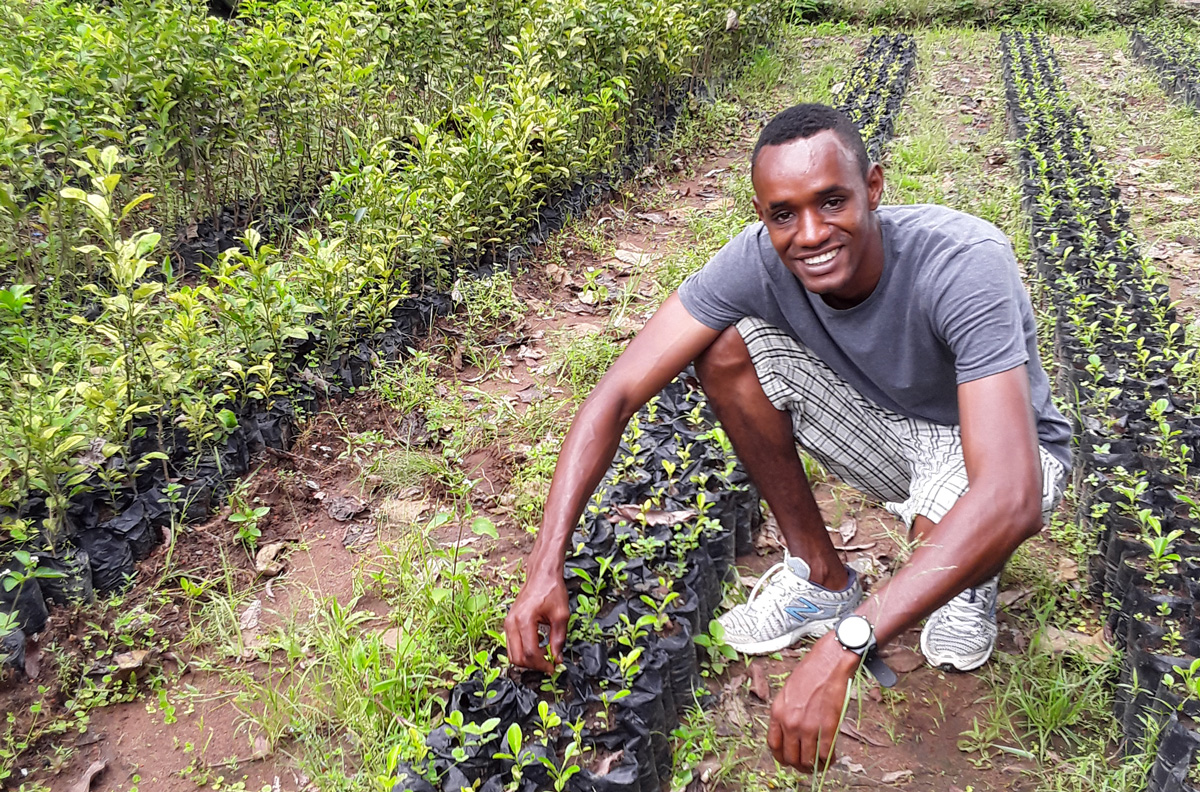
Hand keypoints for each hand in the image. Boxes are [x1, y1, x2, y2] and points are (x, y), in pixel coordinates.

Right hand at [503, 568, 568, 672]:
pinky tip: (537, 645)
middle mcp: (511, 623)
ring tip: (544, 655)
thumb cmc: (552, 590)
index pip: (530, 653)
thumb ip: (558, 639)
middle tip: (549, 664)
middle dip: (534, 666)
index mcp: (524, 620)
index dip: (542, 665)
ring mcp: (508, 623)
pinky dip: (523, 651)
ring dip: (527, 660)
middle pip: (517, 658)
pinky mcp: (508, 623)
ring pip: (512, 654)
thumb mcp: (561, 615)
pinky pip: (512, 645)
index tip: (553, 667)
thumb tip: (556, 658)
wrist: (541, 574)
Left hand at [767, 634, 860, 771]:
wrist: (828, 664)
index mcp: (777, 713)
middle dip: (798, 764)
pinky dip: (828, 760)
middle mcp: (790, 723)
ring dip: (813, 766)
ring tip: (819, 763)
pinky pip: (825, 754)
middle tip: (806, 765)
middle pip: (790, 757)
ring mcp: (808, 727)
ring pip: (807, 760)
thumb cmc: (809, 674)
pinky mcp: (827, 728)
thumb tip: (788, 733)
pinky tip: (830, 757)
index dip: (781, 757)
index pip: (773, 746)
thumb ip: (785, 714)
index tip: (788, 759)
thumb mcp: (786, 693)